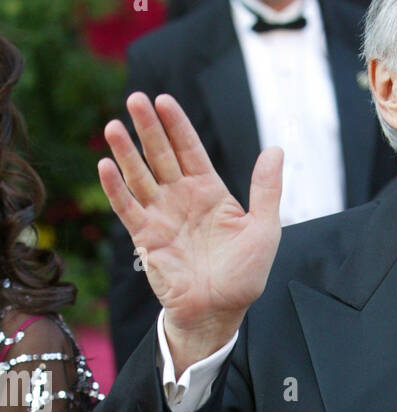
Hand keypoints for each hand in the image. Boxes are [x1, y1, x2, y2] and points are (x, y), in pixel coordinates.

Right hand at [99, 93, 281, 369]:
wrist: (220, 312)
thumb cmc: (243, 276)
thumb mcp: (264, 229)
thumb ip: (266, 189)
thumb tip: (276, 149)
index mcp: (210, 192)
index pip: (190, 150)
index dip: (177, 125)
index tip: (164, 100)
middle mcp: (182, 199)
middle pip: (161, 155)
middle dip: (148, 128)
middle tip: (135, 98)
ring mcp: (162, 216)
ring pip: (140, 177)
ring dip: (126, 152)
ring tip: (114, 126)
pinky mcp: (147, 238)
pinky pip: (128, 209)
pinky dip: (116, 189)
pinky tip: (106, 166)